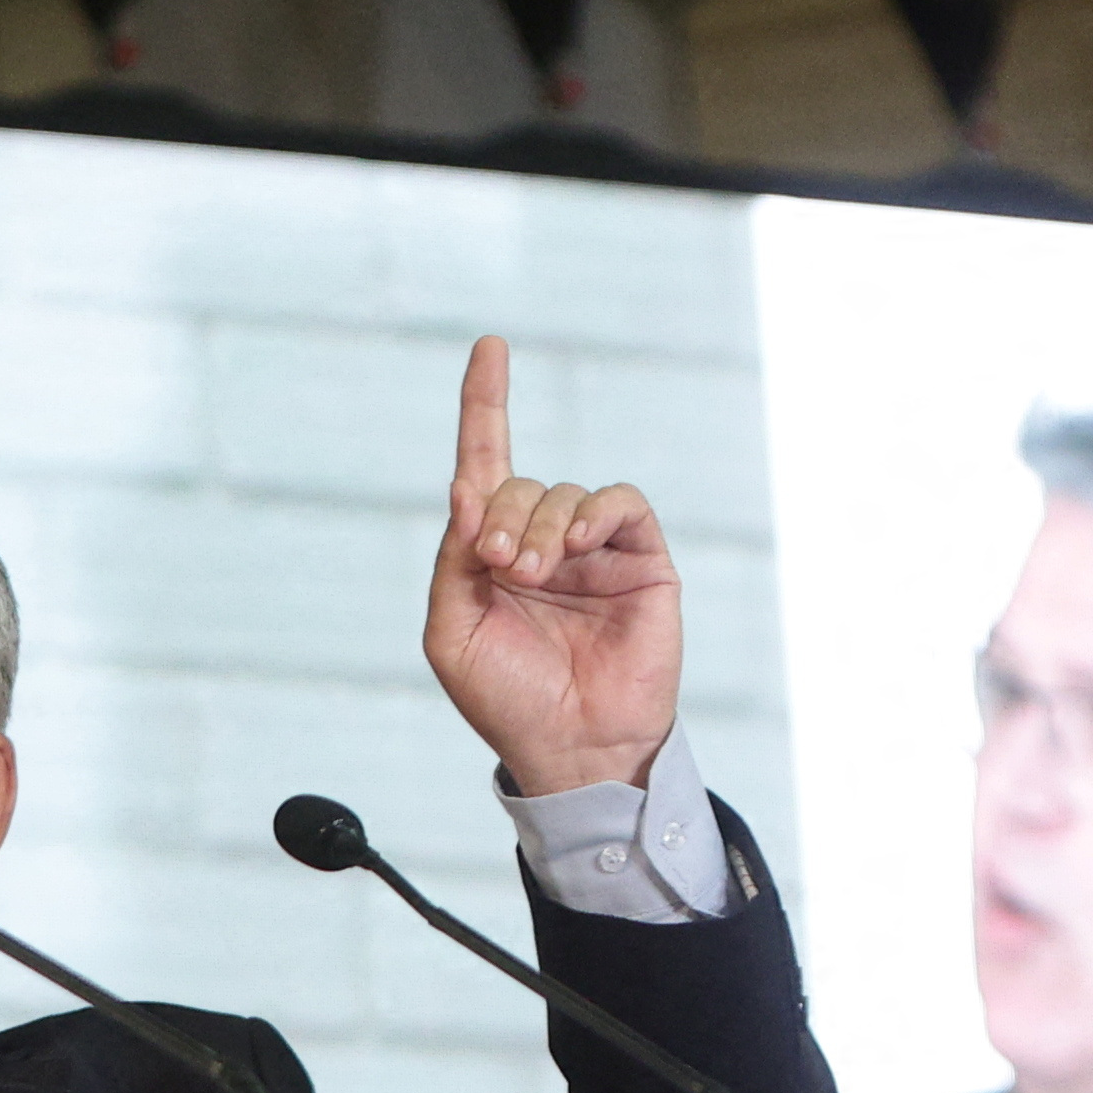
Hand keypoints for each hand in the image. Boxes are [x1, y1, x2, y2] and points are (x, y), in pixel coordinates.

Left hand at [422, 336, 679, 794]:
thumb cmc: (506, 698)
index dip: (484, 404)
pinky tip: (576, 545)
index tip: (489, 347)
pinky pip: (619, 502)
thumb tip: (464, 488)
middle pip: (516, 483)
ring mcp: (592, 547)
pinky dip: (594, 511)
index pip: (485, 464)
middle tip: (500, 564)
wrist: (571, 745)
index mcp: (491, 552)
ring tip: (535, 573)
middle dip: (501, 513)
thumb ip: (452, 560)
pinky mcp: (640, 557)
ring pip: (562, 492)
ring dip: (540, 524)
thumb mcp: (452, 632)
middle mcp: (542, 540)